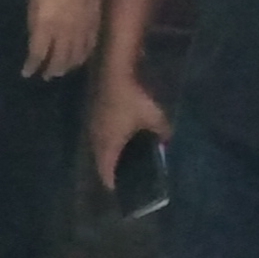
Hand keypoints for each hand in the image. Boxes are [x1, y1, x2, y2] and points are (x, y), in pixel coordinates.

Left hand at [24, 0, 102, 78]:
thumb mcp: (33, 1)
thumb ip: (35, 23)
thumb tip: (36, 38)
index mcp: (46, 27)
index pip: (38, 54)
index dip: (32, 66)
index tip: (26, 73)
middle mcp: (65, 34)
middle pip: (59, 61)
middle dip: (51, 70)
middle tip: (46, 76)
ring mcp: (82, 31)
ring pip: (76, 57)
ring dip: (68, 67)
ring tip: (62, 71)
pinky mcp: (95, 26)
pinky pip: (90, 47)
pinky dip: (84, 57)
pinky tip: (80, 59)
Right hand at [90, 71, 171, 190]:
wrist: (114, 67)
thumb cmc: (133, 97)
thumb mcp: (155, 117)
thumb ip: (162, 133)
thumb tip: (166, 140)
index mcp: (107, 144)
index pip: (105, 172)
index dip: (112, 183)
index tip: (121, 190)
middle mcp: (95, 136)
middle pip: (99, 159)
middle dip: (110, 168)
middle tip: (125, 173)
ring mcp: (91, 121)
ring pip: (98, 144)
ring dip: (108, 151)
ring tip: (123, 154)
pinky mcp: (93, 108)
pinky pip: (99, 130)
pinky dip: (108, 136)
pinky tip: (121, 132)